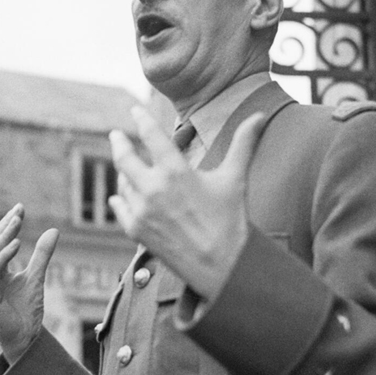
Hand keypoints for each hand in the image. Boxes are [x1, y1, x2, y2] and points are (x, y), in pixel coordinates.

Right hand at [0, 204, 58, 360]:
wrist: (25, 337)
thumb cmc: (27, 310)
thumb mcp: (37, 276)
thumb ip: (42, 255)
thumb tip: (53, 230)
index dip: (8, 224)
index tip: (20, 207)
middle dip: (6, 225)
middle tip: (19, 209)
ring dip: (4, 236)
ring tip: (18, 221)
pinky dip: (4, 256)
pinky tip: (17, 243)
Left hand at [108, 106, 265, 299]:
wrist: (220, 265)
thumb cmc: (230, 220)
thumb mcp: (235, 178)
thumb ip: (243, 143)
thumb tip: (258, 116)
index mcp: (176, 172)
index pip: (151, 135)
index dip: (141, 119)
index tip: (135, 109)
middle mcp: (153, 189)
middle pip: (124, 157)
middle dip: (118, 142)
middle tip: (116, 135)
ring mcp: (142, 210)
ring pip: (123, 182)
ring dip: (124, 172)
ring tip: (127, 167)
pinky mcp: (136, 230)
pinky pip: (120, 206)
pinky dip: (120, 198)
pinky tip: (120, 195)